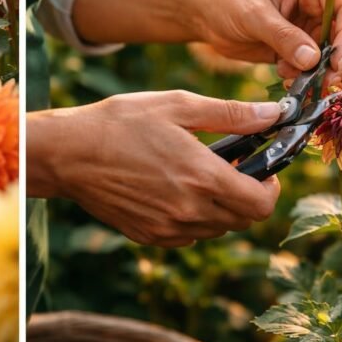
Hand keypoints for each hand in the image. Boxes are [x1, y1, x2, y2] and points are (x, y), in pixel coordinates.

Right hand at [28, 91, 282, 246]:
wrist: (68, 153)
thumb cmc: (120, 122)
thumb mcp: (178, 105)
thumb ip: (231, 113)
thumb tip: (273, 113)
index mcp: (203, 177)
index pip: (262, 203)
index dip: (272, 188)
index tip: (265, 170)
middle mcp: (189, 210)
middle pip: (243, 220)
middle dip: (247, 195)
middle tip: (232, 168)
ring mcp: (167, 228)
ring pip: (216, 229)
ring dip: (220, 208)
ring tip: (200, 177)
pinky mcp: (148, 236)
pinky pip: (188, 236)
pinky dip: (193, 219)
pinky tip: (174, 191)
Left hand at [200, 0, 341, 86]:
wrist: (206, 12)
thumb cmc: (227, 0)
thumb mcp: (252, 15)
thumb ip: (283, 37)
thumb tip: (313, 60)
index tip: (337, 63)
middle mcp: (323, 4)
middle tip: (327, 81)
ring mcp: (316, 27)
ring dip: (325, 72)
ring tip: (293, 77)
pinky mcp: (305, 48)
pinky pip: (320, 67)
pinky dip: (308, 76)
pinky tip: (282, 73)